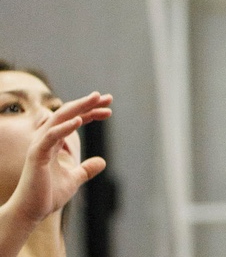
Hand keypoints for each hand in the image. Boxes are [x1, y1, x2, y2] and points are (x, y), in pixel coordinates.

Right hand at [3, 92, 110, 227]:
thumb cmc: (47, 197)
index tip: (109, 109)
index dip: (91, 113)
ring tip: (95, 99)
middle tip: (108, 97)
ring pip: (58, 119)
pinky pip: (50, 137)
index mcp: (53, 144)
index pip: (74, 120)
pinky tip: (79, 121)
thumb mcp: (73, 180)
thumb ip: (86, 170)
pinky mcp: (36, 156)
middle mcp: (45, 141)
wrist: (29, 214)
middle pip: (67, 114)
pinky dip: (64, 127)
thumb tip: (102, 162)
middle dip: (87, 104)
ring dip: (78, 107)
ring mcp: (39, 147)